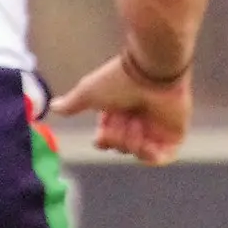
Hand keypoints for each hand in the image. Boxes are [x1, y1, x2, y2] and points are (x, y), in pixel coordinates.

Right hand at [48, 54, 191, 164]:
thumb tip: (52, 107)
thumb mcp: (88, 92)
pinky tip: (146, 144)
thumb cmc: (119, 79)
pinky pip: (164, 157)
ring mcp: (156, 127)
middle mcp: (136, 119)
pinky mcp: (175, 132)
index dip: (103, 139)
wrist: (151, 70)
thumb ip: (72, 103)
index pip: (106, 139)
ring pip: (138, 153)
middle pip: (120, 147)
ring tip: (136, 123)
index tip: (102, 132)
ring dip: (132, 142)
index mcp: (118, 111)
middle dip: (118, 137)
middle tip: (123, 119)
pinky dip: (152, 156)